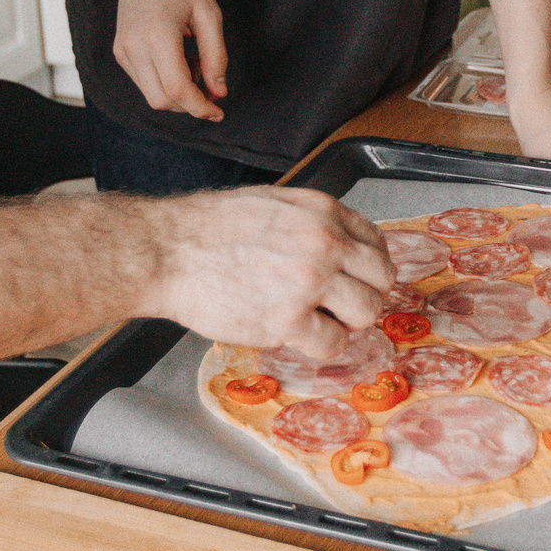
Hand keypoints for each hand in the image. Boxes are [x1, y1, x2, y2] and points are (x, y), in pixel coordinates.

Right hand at [110, 0, 228, 120]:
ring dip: (178, 93)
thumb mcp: (209, 13)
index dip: (201, 107)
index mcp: (158, 36)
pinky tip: (179, 60)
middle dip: (190, 104)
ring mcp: (123, 50)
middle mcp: (133, 47)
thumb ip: (216, 55)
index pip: (178, 90)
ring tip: (195, 63)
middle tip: (212, 85)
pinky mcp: (120, 51)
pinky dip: (165, 82)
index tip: (218, 111)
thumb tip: (218, 91)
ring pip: (152, 95)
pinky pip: (144, 82)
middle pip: (162, 100)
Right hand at [138, 185, 392, 357]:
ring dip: (347, 322)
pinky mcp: (288, 320)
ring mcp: (309, 282)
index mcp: (322, 211)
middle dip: (364, 294)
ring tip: (321, 321)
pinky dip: (322, 346)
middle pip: (381, 279)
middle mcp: (324, 243)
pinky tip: (300, 336)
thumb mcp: (273, 203)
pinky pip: (333, 344)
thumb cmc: (208, 228)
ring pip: (366, 313)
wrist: (169, 251)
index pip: (376, 242)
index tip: (357, 279)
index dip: (368, 266)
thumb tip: (342, 246)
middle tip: (342, 306)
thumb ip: (312, 222)